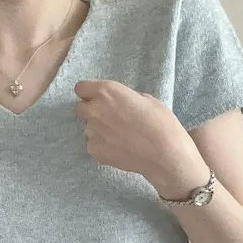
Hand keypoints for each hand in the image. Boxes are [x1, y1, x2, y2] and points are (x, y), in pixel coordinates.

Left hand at [74, 80, 205, 191]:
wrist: (164, 153)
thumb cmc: (160, 123)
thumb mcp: (144, 99)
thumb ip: (122, 98)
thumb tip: (116, 102)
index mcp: (107, 92)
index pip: (80, 88)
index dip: (88, 94)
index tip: (96, 99)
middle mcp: (95, 110)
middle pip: (79, 109)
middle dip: (90, 112)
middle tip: (108, 119)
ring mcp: (92, 132)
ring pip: (87, 129)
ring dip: (98, 130)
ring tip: (119, 137)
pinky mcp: (94, 150)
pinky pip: (92, 145)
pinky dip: (102, 146)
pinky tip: (119, 148)